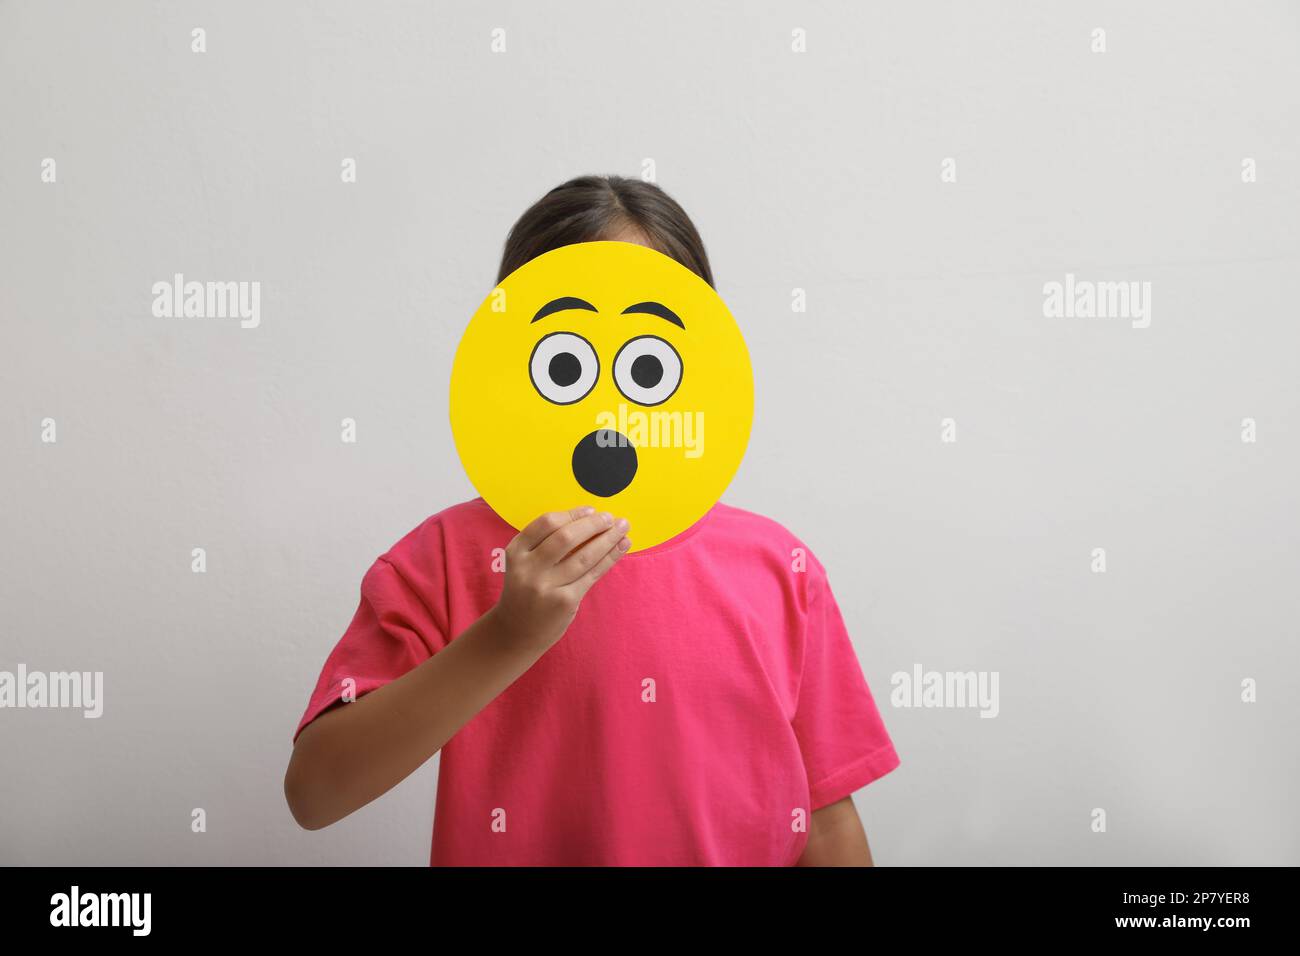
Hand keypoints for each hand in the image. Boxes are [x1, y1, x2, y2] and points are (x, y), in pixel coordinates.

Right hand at [490, 506, 630, 651]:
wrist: (516, 632)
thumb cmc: (526, 590)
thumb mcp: (524, 564)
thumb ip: (545, 544)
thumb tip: (588, 519)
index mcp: (516, 552)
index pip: (546, 523)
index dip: (572, 514)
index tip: (590, 509)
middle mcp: (528, 568)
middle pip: (566, 537)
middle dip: (593, 524)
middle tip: (611, 518)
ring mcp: (546, 586)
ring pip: (584, 556)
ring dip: (608, 539)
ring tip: (623, 528)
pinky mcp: (565, 601)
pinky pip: (593, 574)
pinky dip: (610, 558)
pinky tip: (621, 547)